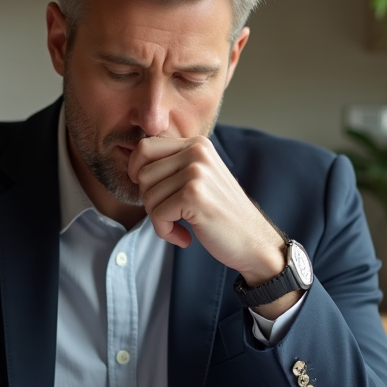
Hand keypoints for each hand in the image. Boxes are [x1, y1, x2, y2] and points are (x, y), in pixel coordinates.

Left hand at [127, 136, 285, 286]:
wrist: (253, 241)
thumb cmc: (222, 214)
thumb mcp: (200, 179)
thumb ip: (173, 166)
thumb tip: (132, 166)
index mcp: (197, 144)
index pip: (145, 147)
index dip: (137, 172)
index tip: (152, 193)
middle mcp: (197, 152)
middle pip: (142, 173)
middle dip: (149, 200)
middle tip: (170, 214)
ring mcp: (196, 172)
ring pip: (147, 195)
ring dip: (158, 219)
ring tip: (180, 226)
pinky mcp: (194, 195)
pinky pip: (157, 214)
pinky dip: (166, 232)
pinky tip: (184, 237)